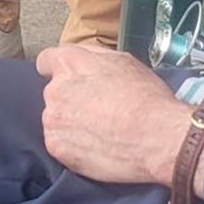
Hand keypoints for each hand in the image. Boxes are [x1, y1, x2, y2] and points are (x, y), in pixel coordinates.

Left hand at [37, 44, 191, 187]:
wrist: (156, 138)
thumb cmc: (146, 98)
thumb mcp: (124, 61)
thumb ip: (94, 56)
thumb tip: (82, 59)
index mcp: (69, 64)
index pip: (46, 61)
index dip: (57, 70)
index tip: (68, 79)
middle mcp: (55, 90)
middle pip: (54, 93)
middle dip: (71, 99)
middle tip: (98, 109)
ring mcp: (53, 120)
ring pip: (56, 119)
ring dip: (71, 123)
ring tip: (100, 131)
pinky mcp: (56, 147)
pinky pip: (60, 143)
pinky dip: (73, 146)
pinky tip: (96, 146)